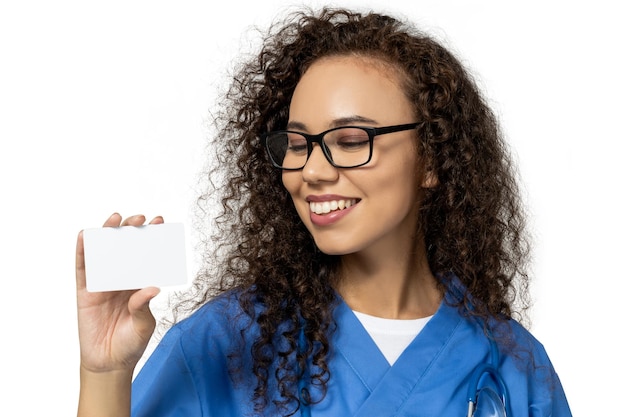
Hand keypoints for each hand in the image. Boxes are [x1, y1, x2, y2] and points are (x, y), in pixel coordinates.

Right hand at [75, 213, 162, 372]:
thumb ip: (144, 306)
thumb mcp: (144, 324)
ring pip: (103, 252)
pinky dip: (82, 251)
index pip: (146, 255)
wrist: (109, 363)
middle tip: (141, 219)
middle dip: (132, 230)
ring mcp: (102, 283)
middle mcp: (121, 279)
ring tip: (115, 218)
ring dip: (107, 233)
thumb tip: (152, 288)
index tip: (160, 222)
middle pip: (125, 248)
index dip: (152, 238)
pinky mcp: (84, 291)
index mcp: (139, 283)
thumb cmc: (131, 342)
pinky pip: (82, 268)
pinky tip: (84, 235)